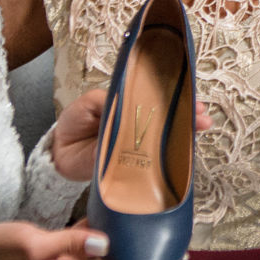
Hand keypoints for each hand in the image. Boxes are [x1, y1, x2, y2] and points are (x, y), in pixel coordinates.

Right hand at [0, 219, 150, 259]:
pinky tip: (113, 215)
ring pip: (102, 257)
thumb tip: (104, 243)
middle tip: (166, 259)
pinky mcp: (61, 249)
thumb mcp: (32, 246)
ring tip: (147, 233)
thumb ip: (69, 243)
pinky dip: (100, 231)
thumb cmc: (0, 252)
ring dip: (121, 247)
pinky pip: (87, 242)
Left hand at [51, 87, 212, 181]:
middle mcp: (137, 124)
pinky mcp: (131, 165)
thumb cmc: (74, 122)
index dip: (174, 95)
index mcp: (128, 105)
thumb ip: (107, 101)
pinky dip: (168, 158)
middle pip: (167, 118)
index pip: (156, 98)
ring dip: (184, 134)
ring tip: (201, 126)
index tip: (189, 95)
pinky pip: (152, 161)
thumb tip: (126, 103)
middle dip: (187, 114)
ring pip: (164, 139)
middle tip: (201, 114)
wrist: (58, 152)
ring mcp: (137, 145)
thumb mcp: (89, 103)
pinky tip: (183, 153)